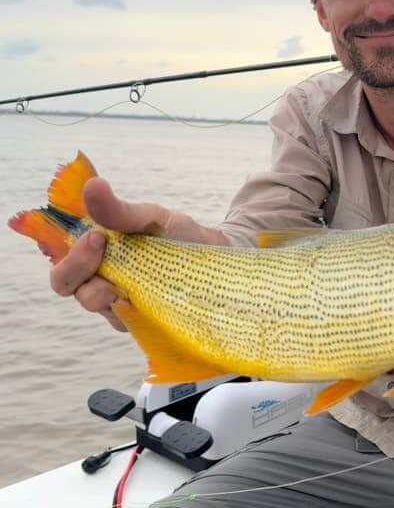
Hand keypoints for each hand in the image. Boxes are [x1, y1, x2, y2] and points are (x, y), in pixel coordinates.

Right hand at [49, 177, 227, 331]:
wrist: (220, 261)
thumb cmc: (180, 237)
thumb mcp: (152, 218)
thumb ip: (120, 210)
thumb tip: (93, 185)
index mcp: (95, 253)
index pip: (60, 260)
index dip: (67, 254)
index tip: (96, 235)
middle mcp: (100, 279)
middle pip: (66, 285)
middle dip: (77, 269)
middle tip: (104, 247)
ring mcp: (119, 303)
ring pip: (94, 304)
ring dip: (104, 291)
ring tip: (128, 278)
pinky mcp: (141, 322)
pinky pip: (124, 322)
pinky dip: (131, 310)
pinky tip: (146, 299)